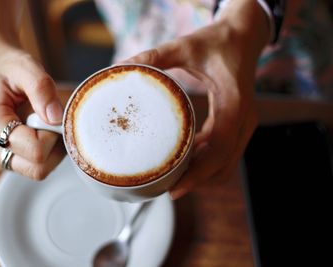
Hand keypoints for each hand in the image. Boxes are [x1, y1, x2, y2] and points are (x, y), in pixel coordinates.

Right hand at [0, 43, 64, 179]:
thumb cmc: (10, 69)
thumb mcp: (27, 68)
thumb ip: (42, 89)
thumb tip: (56, 119)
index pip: (36, 150)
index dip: (53, 135)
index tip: (52, 115)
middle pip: (37, 169)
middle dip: (54, 148)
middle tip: (52, 122)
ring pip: (37, 172)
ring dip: (51, 152)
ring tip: (44, 125)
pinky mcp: (3, 160)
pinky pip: (33, 169)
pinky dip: (45, 155)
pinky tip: (39, 133)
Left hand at [124, 3, 268, 198]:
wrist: (244, 35)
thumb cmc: (219, 41)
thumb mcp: (186, 46)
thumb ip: (156, 56)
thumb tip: (124, 67)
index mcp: (234, 103)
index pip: (219, 149)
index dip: (198, 173)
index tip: (176, 189)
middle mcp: (243, 119)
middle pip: (223, 164)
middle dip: (197, 180)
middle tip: (167, 189)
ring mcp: (243, 124)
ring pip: (226, 163)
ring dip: (203, 175)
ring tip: (174, 180)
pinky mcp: (237, 124)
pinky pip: (225, 152)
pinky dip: (207, 163)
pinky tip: (187, 162)